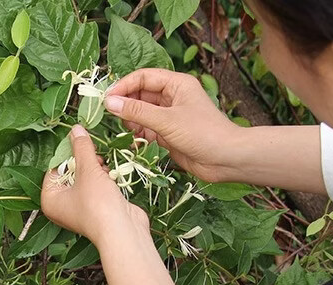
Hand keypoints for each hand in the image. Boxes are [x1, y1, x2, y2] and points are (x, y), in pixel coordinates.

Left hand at [41, 125, 149, 246]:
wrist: (122, 231)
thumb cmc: (97, 205)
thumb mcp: (87, 169)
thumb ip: (81, 148)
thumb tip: (76, 130)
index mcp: (49, 200)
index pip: (54, 168)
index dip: (68, 153)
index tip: (79, 142)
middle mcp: (61, 207)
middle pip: (70, 173)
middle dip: (84, 162)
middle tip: (94, 156)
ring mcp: (79, 209)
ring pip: (85, 179)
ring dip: (96, 170)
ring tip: (103, 168)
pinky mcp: (97, 210)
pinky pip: (96, 188)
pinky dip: (103, 180)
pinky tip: (111, 176)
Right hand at [104, 68, 246, 183]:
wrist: (225, 159)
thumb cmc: (202, 133)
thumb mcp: (166, 121)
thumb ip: (137, 112)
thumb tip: (110, 103)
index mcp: (176, 84)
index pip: (143, 77)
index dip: (124, 86)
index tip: (107, 99)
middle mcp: (173, 97)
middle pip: (141, 96)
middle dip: (127, 106)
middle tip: (116, 119)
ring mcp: (171, 116)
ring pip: (143, 114)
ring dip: (133, 122)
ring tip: (130, 132)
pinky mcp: (169, 135)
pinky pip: (148, 130)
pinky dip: (140, 135)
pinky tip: (136, 142)